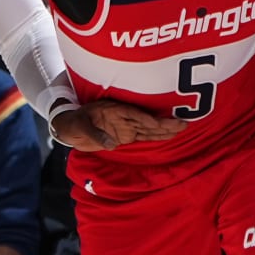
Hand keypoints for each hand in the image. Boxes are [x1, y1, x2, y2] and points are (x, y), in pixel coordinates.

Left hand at [51, 99, 185, 151]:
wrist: (69, 126)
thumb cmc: (73, 122)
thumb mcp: (79, 126)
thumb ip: (95, 134)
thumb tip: (112, 144)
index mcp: (113, 111)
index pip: (133, 115)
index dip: (146, 119)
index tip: (158, 122)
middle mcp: (123, 118)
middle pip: (147, 121)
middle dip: (165, 122)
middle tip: (184, 122)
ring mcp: (126, 126)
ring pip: (150, 128)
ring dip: (166, 129)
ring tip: (183, 127)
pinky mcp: (126, 135)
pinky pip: (145, 135)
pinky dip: (157, 136)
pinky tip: (171, 135)